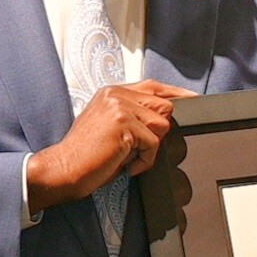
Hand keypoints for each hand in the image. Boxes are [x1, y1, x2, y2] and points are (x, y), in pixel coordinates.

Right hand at [27, 79, 194, 212]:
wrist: (64, 169)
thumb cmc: (87, 156)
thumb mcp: (111, 128)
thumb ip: (134, 116)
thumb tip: (165, 119)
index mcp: (113, 92)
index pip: (153, 86)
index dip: (175, 94)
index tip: (192, 100)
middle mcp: (116, 94)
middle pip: (164, 106)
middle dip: (157, 133)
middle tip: (135, 150)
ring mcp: (120, 107)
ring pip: (162, 125)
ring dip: (149, 148)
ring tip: (126, 157)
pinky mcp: (124, 125)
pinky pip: (153, 144)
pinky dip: (144, 161)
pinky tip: (125, 165)